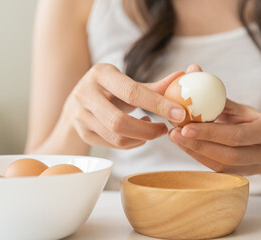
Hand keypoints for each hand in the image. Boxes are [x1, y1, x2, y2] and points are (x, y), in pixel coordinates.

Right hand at [63, 64, 185, 148]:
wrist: (78, 102)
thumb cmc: (110, 89)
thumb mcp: (127, 82)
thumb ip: (154, 86)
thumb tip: (182, 77)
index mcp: (100, 74)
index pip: (131, 92)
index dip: (158, 104)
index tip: (180, 113)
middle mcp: (85, 94)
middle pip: (119, 122)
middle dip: (148, 130)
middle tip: (165, 129)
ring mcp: (80, 116)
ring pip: (116, 137)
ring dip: (142, 138)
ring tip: (153, 130)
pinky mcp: (83, 133)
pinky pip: (113, 145)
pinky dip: (132, 143)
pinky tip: (138, 134)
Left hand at [169, 65, 260, 174]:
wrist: (259, 138)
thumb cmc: (245, 117)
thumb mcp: (235, 105)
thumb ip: (214, 92)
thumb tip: (192, 68)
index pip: (237, 136)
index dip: (209, 133)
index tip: (184, 126)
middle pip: (229, 155)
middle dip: (198, 145)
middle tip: (174, 134)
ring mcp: (257, 168)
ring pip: (222, 166)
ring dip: (194, 152)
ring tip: (174, 138)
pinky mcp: (243, 177)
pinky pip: (218, 171)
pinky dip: (198, 158)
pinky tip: (183, 146)